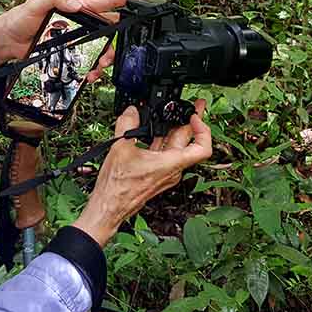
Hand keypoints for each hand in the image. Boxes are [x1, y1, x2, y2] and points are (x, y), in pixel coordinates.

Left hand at [0, 0, 150, 74]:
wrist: (4, 43)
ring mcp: (75, 43)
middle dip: (116, 40)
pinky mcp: (68, 58)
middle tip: (112, 49)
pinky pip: (85, 66)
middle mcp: (80, 26)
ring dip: (104, 59)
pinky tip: (89, 75)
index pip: (106, 1)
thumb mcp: (37, 2)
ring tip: (99, 65)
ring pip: (100, 51)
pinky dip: (91, 72)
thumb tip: (77, 2)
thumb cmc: (19, 19)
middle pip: (108, 32)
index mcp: (77, 8)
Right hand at [72, 100, 211, 247]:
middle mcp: (173, 170)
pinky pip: (165, 154)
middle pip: (189, 142)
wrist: (109, 206)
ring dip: (175, 130)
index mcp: (171, 163)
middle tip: (194, 105)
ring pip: (176, 147)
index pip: (202, 148)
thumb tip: (132, 111)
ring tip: (174, 114)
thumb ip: (127, 123)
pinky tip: (153, 131)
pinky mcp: (157, 175)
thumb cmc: (117, 187)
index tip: (194, 116)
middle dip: (191, 121)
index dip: (203, 129)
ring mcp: (166, 173)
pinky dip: (162, 140)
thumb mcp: (119, 147)